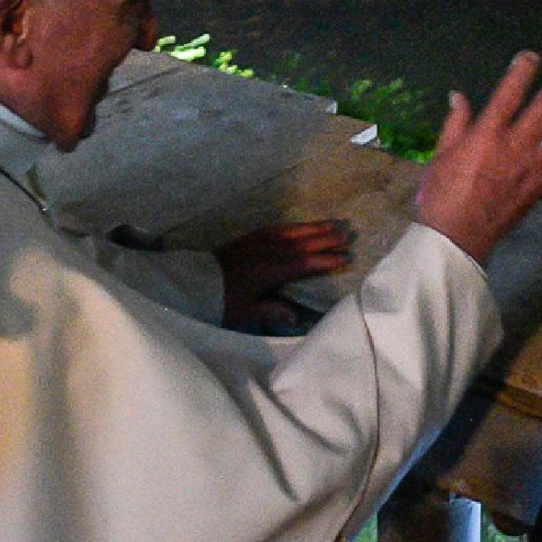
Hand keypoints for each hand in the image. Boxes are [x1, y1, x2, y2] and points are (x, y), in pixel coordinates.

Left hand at [218, 220, 354, 331]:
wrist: (194, 284)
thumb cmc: (221, 302)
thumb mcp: (245, 313)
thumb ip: (272, 312)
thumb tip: (297, 317)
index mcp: (267, 271)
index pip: (302, 263)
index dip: (324, 260)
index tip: (345, 258)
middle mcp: (266, 251)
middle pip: (300, 242)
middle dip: (324, 238)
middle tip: (347, 234)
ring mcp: (257, 241)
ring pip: (291, 231)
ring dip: (312, 228)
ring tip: (332, 224)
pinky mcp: (249, 238)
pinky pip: (276, 227)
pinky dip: (293, 226)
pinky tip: (301, 226)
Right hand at [414, 52, 541, 265]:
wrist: (458, 236)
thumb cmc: (443, 194)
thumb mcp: (442, 153)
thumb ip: (455, 123)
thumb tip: (458, 96)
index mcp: (487, 134)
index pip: (510, 93)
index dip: (522, 71)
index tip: (532, 57)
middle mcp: (514, 146)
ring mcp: (532, 167)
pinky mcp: (540, 188)